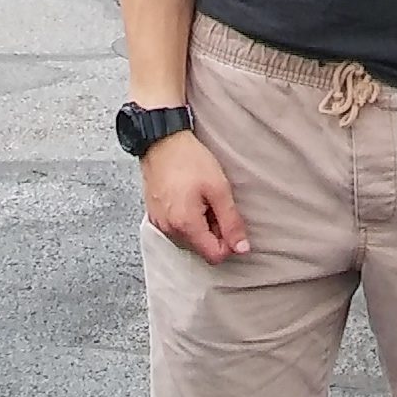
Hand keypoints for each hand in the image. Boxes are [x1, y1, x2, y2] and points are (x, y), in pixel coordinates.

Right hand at [142, 131, 250, 261]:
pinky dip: (187, 218)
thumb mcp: (219, 189)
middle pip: (201, 248)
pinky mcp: (154, 215)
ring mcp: (159, 223)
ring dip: (200, 225)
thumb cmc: (189, 160)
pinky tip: (189, 197)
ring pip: (189, 238)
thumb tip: (242, 248)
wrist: (161, 141)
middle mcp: (168, 230)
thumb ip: (231, 222)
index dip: (228, 242)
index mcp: (185, 225)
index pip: (214, 256)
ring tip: (201, 198)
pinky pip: (176, 228)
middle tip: (215, 203)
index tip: (230, 220)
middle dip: (214, 231)